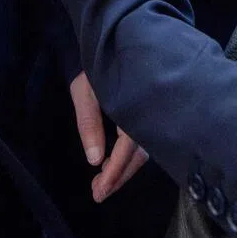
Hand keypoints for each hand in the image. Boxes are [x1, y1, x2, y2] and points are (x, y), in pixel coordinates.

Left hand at [69, 72, 147, 202]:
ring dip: (122, 170)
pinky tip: (113, 165)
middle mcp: (149, 113)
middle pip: (138, 155)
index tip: (101, 189)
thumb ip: (89, 123)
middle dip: (118, 176)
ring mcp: (151, 115)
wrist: (110, 43)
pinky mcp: (149, 116)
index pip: (128, 147)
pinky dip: (128, 157)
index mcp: (135, 106)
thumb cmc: (95, 65)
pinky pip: (143, 142)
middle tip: (98, 193)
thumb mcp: (85, 92)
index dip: (115, 171)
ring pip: (142, 152)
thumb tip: (95, 160)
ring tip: (101, 185)